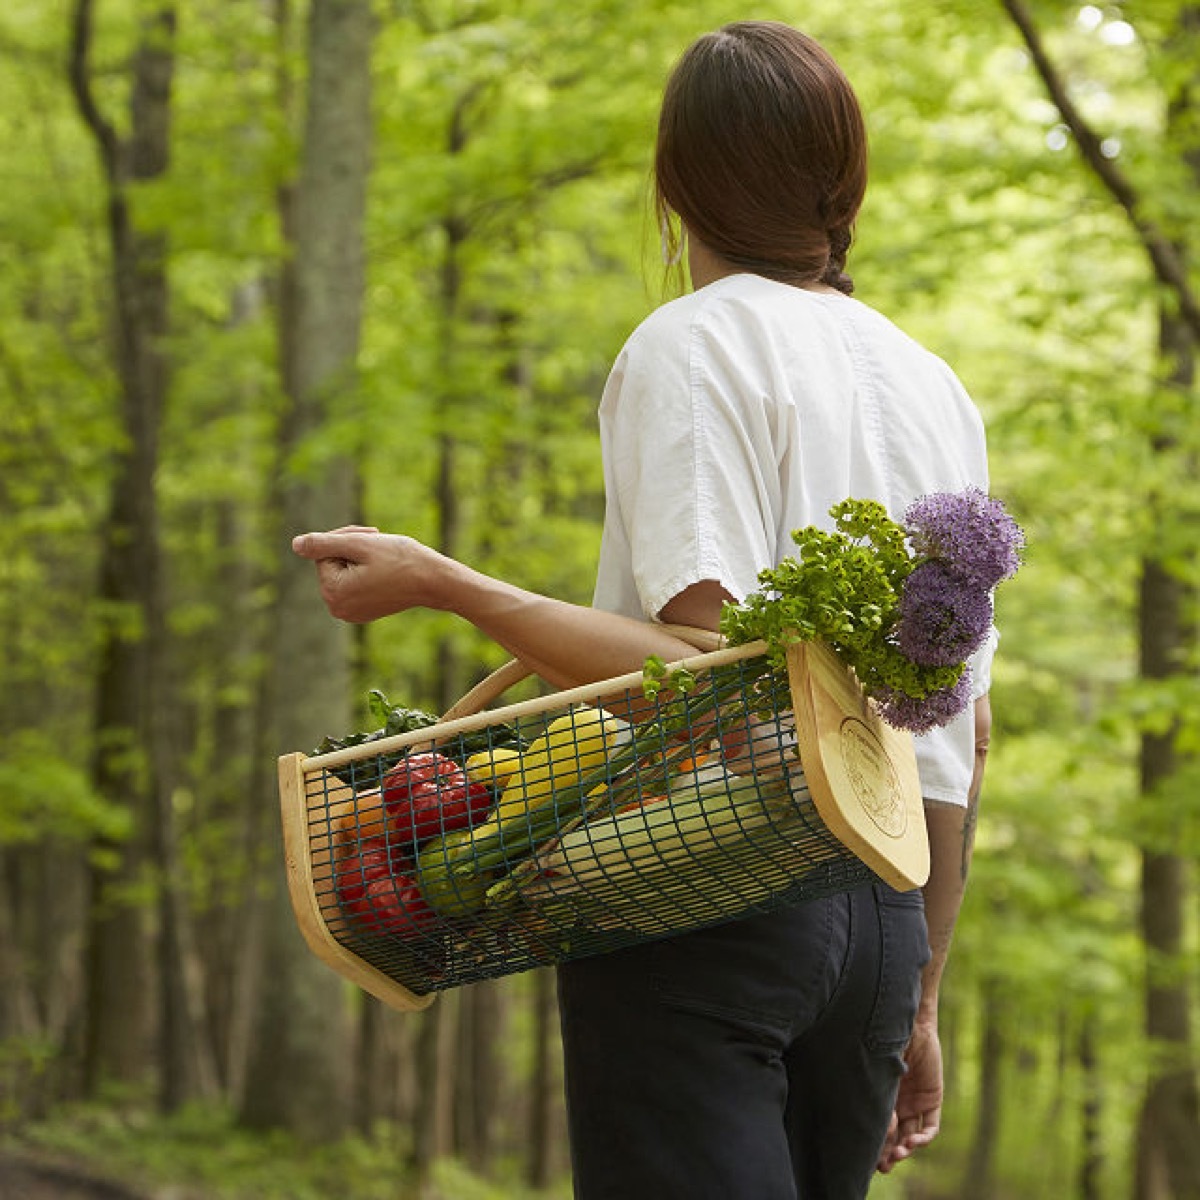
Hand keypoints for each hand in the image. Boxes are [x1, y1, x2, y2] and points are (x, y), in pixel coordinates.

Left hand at [291, 526, 451, 621]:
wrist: (433, 581)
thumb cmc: (400, 560)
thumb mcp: (360, 545)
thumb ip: (323, 544)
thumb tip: (295, 545)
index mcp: (334, 592)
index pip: (323, 553)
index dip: (344, 539)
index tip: (370, 534)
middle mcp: (338, 609)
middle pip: (331, 565)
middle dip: (351, 549)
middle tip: (378, 540)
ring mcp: (351, 614)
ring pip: (343, 573)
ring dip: (359, 559)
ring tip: (384, 557)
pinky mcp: (363, 613)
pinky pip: (354, 585)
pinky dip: (367, 573)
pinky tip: (387, 572)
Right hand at [876, 1017, 942, 1173]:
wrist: (910, 1023)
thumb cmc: (887, 1040)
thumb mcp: (879, 1071)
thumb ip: (878, 1095)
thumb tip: (880, 1126)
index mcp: (880, 1093)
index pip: (877, 1125)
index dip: (873, 1143)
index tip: (867, 1156)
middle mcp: (896, 1101)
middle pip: (893, 1136)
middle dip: (888, 1153)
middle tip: (882, 1166)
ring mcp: (915, 1102)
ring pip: (911, 1136)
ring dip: (905, 1149)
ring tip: (899, 1154)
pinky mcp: (932, 1099)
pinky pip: (930, 1127)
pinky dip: (923, 1138)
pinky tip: (914, 1142)